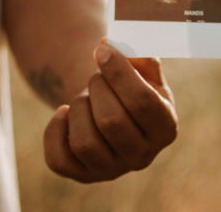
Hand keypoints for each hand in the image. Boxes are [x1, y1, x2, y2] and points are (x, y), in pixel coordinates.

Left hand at [43, 42, 177, 181]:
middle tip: (97, 76)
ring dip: (78, 107)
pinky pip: (58, 160)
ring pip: (84, 142)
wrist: (114, 108)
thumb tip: (107, 44)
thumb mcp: (145, 69)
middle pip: (111, 121)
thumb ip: (136, 53)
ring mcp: (112, 170)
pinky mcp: (83, 176)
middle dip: (97, 87)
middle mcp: (143, 155)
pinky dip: (55, 130)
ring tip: (85, 96)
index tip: (101, 50)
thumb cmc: (132, 85)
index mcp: (165, 127)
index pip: (142, 102)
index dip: (118, 72)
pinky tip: (65, 113)